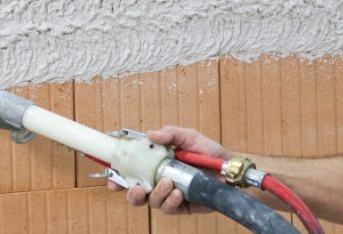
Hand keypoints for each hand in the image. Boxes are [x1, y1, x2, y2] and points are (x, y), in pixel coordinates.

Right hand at [107, 125, 230, 214]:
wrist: (229, 169)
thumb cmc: (209, 152)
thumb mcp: (189, 136)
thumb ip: (170, 134)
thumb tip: (150, 134)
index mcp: (156, 164)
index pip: (132, 171)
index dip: (119, 177)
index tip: (113, 178)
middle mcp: (159, 180)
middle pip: (135, 193)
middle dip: (131, 194)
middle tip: (137, 188)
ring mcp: (169, 195)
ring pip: (151, 201)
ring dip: (156, 194)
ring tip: (169, 183)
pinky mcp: (181, 206)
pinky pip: (168, 208)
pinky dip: (171, 201)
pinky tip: (179, 193)